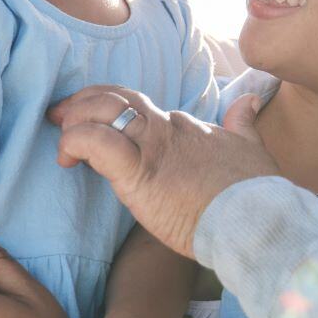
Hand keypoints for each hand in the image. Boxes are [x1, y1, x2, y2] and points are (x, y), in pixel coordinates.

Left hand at [49, 87, 275, 257]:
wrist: (256, 219)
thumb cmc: (254, 193)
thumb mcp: (253, 148)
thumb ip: (244, 123)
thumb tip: (247, 100)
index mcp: (186, 127)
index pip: (139, 105)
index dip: (111, 109)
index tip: (95, 122)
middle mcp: (167, 128)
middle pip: (116, 98)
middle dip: (83, 102)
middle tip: (61, 117)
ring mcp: (153, 148)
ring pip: (103, 111)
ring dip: (74, 119)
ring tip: (61, 141)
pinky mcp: (139, 173)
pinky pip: (97, 143)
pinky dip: (74, 142)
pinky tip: (66, 158)